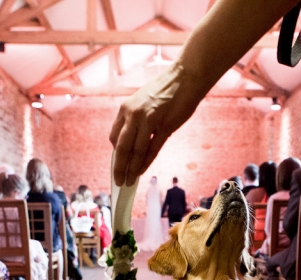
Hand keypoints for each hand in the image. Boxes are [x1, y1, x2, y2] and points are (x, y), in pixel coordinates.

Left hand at [110, 64, 207, 185]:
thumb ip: (135, 120)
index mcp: (126, 109)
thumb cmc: (166, 91)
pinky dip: (145, 162)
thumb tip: (132, 142)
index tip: (117, 165)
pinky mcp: (164, 126)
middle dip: (119, 167)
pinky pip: (152, 149)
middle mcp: (133, 114)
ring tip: (129, 181)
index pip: (114, 137)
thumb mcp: (142, 103)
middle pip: (121, 148)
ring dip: (132, 169)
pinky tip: (142, 171)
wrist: (185, 78)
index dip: (115, 154)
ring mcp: (148, 121)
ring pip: (136, 151)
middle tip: (117, 181)